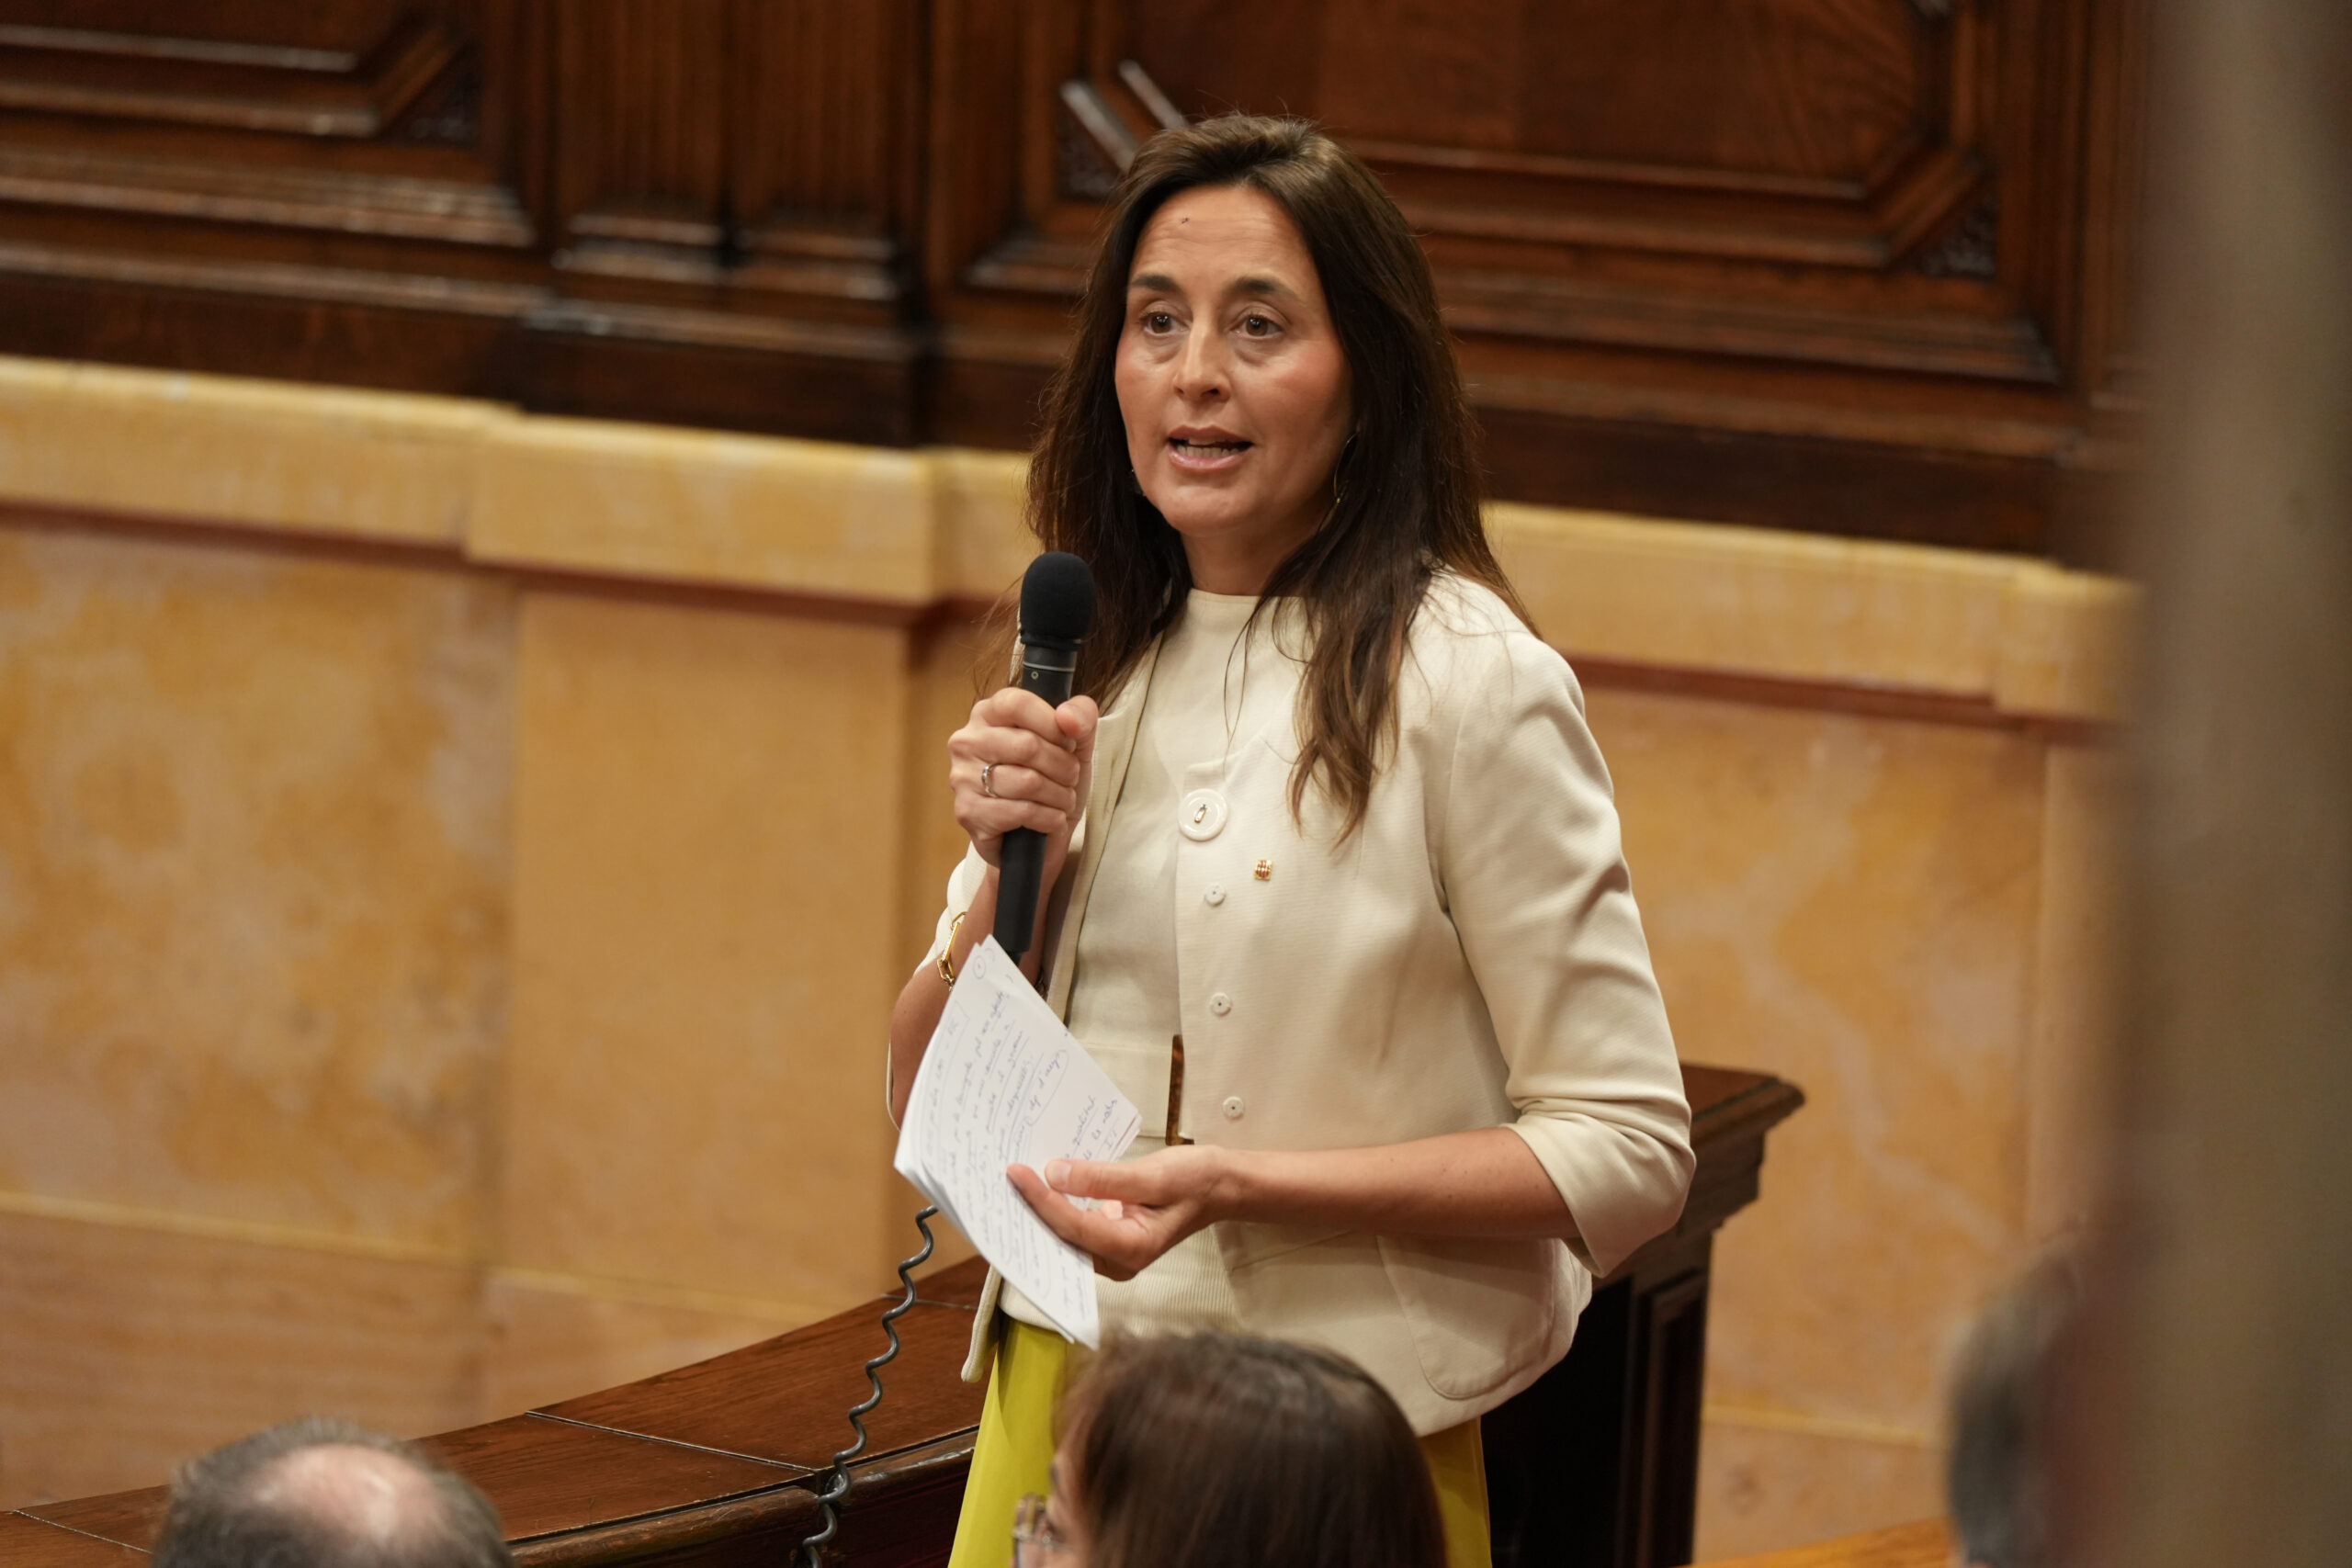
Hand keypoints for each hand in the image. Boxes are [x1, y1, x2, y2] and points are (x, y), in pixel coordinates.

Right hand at [948, 689, 1098, 875]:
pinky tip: (1051, 820)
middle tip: (1070, 778)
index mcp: (988, 713)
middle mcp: (967, 741)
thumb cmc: (1052, 781)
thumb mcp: (1077, 743)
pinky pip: (1021, 811)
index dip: (1052, 724)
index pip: (1017, 703)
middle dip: (1063, 767)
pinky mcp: (968, 812)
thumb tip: (1067, 716)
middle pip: (1027, 745)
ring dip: (1059, 796)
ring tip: (1062, 800)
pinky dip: (1048, 818)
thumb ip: (1082, 716)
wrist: (1039, 839)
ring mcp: (963, 777)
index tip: (1068, 742)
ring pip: (1028, 782)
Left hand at [1008, 1146, 1233, 1280]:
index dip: (1042, 1200)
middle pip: (1062, 1237)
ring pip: (1064, 1233)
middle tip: (1002, 1181)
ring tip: (1013, 1181)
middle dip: (1032, 1211)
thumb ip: (1102, 1178)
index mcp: (1131, 1250)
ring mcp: (1112, 1252)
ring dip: (1040, 1208)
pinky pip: (1074, 1224)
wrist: (1220, 1186)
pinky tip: (1039, 1184)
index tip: (1017, 1173)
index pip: (1073, 1227)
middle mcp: (1118, 1261)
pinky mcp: (1109, 1237)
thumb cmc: (1194, 1181)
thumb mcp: (1152, 1175)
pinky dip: (1057, 1204)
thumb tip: (1054, 1174)